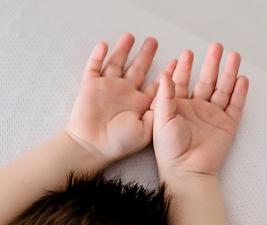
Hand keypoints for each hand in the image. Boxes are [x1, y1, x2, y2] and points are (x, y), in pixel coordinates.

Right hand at [65, 33, 179, 165]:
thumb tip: (168, 92)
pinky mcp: (90, 86)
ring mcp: (107, 89)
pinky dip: (97, 56)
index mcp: (139, 104)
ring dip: (123, 50)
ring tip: (130, 36)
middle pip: (137, 69)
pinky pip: (93, 67)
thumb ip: (158, 111)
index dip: (165, 74)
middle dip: (146, 55)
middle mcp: (124, 94)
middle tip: (153, 41)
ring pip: (117, 63)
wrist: (91, 146)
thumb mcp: (146, 130)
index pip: (155, 86)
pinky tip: (103, 45)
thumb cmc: (118, 142)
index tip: (176, 62)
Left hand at [150, 42, 248, 177]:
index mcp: (179, 108)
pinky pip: (235, 106)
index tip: (187, 54)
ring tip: (234, 56)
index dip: (185, 68)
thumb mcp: (162, 119)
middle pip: (206, 81)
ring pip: (223, 90)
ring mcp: (212, 117)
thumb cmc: (170, 149)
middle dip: (211, 64)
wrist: (187, 170)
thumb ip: (165, 96)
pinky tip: (242, 79)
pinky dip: (240, 93)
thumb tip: (165, 74)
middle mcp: (196, 110)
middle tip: (216, 47)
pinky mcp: (226, 126)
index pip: (183, 82)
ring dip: (228, 73)